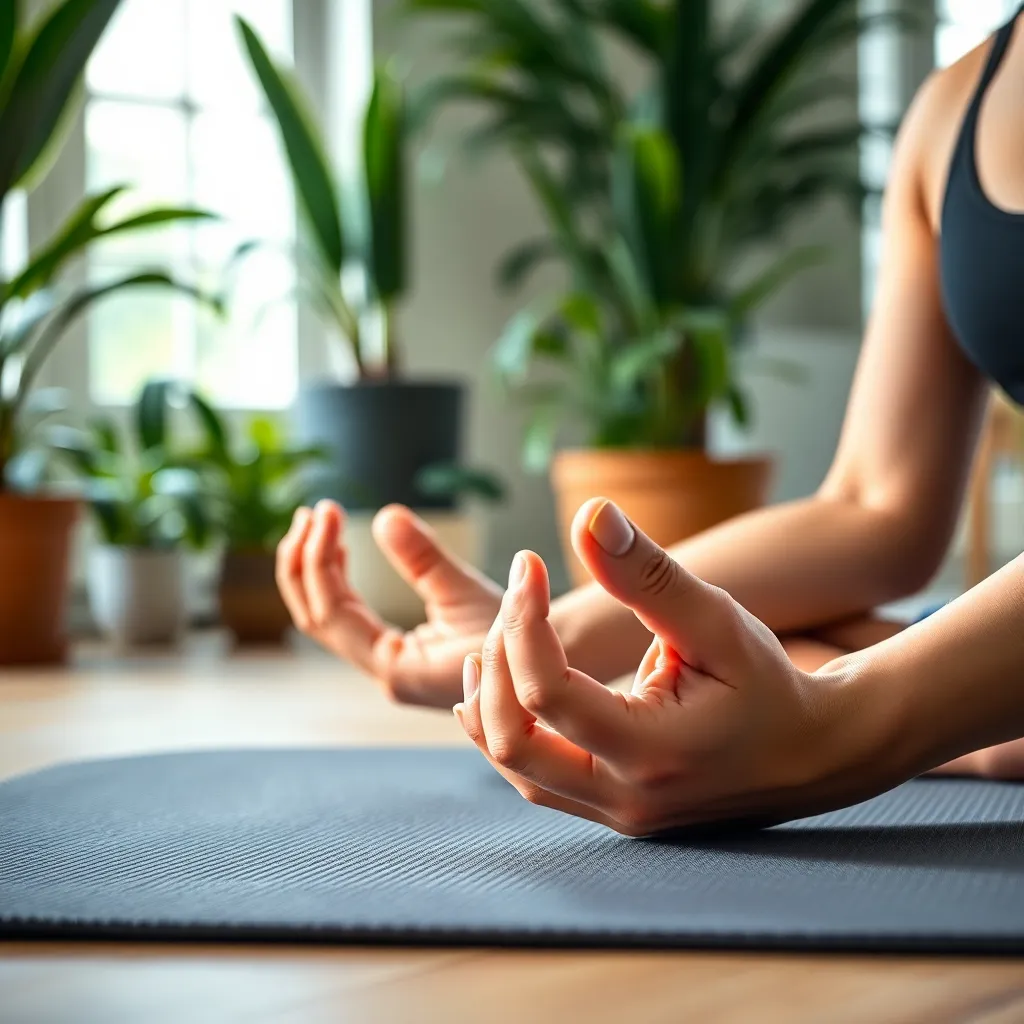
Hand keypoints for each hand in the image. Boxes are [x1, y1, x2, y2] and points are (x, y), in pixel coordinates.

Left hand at [276, 500, 501, 706]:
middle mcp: (384, 674)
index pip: (332, 612)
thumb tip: (385, 517)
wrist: (549, 668)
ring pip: (327, 620)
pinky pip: (349, 619)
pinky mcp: (398, 657)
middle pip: (316, 618)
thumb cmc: (520, 640)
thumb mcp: (471, 593)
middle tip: (310, 512)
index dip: (320, 559)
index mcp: (396, 669)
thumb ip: (425, 559)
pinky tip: (339, 552)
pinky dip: (337, 583)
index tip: (328, 511)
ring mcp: (389, 668)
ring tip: (316, 522)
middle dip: (305, 563)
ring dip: (315, 570)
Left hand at [455, 498, 897, 835]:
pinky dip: (513, 732)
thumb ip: (650, 573)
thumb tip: (590, 514)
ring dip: (491, 705)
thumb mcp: (717, 618)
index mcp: (654, 751)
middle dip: (496, 665)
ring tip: (495, 642)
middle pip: (514, 745)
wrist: (813, 751)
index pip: (548, 692)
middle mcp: (628, 797)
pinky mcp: (614, 811)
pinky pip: (539, 781)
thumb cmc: (768, 679)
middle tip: (514, 604)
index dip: (522, 620)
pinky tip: (509, 687)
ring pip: (517, 771)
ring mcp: (618, 814)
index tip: (530, 562)